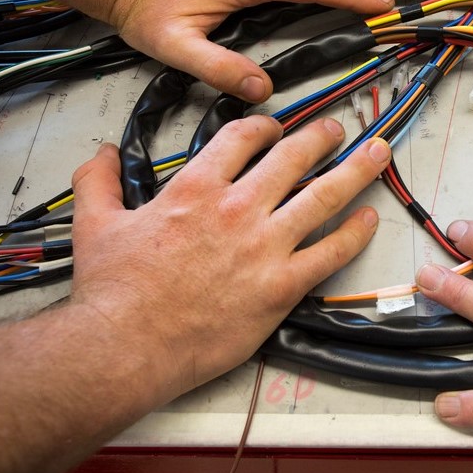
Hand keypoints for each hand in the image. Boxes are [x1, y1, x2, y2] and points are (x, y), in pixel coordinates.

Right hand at [69, 116, 390, 397]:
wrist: (124, 346)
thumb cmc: (112, 290)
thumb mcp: (95, 224)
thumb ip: (98, 182)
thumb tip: (101, 153)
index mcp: (197, 188)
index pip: (243, 137)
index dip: (265, 126)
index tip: (276, 128)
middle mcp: (238, 208)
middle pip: (294, 156)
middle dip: (321, 136)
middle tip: (337, 129)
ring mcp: (265, 246)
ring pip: (325, 195)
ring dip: (356, 169)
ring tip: (377, 153)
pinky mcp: (282, 286)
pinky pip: (332, 251)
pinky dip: (357, 233)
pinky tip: (372, 219)